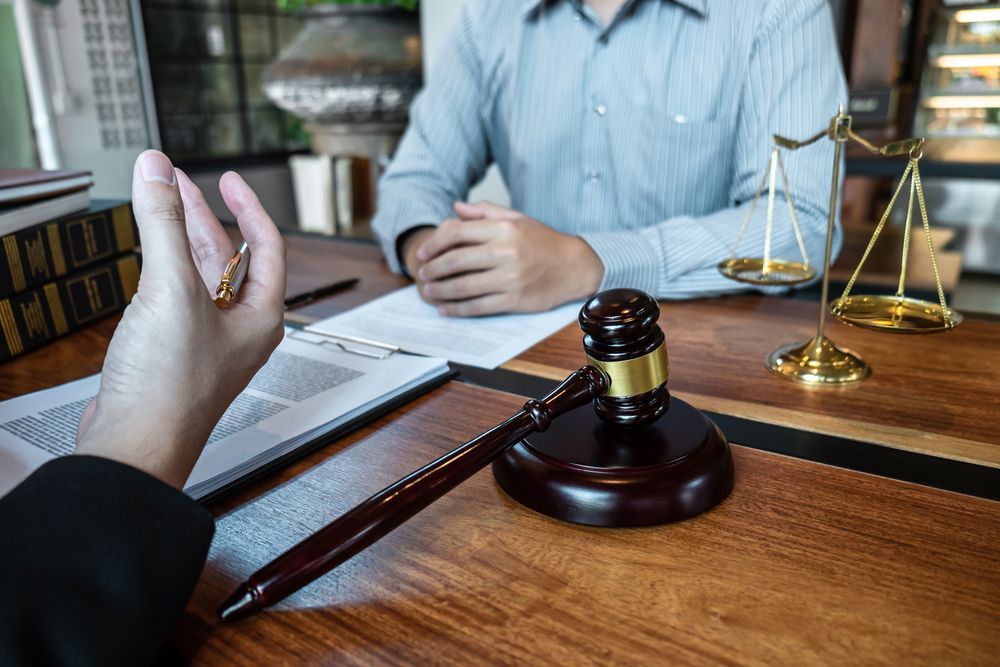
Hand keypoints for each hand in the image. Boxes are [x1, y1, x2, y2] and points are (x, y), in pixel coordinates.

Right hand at [74, 150, 286, 488]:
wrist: (135, 445)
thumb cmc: (171, 389)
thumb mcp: (170, 290)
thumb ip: (163, 224)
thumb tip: (157, 172)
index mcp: (261, 317)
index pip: (267, 247)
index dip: (249, 207)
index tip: (230, 180)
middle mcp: (239, 329)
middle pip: (227, 259)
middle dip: (203, 217)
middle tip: (178, 184)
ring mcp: (206, 342)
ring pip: (197, 277)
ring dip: (178, 239)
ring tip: (159, 205)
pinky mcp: (173, 353)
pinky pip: (173, 299)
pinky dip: (160, 270)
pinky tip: (146, 258)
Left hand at [409, 201, 603, 315]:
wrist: (574, 266)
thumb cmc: (544, 242)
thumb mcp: (518, 218)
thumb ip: (485, 212)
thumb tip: (456, 207)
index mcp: (504, 228)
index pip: (457, 232)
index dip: (434, 243)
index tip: (423, 253)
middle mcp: (506, 251)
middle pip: (455, 260)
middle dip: (433, 269)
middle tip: (422, 275)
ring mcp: (510, 277)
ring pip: (463, 286)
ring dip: (440, 291)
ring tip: (428, 293)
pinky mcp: (515, 299)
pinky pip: (478, 306)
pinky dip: (457, 309)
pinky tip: (446, 309)